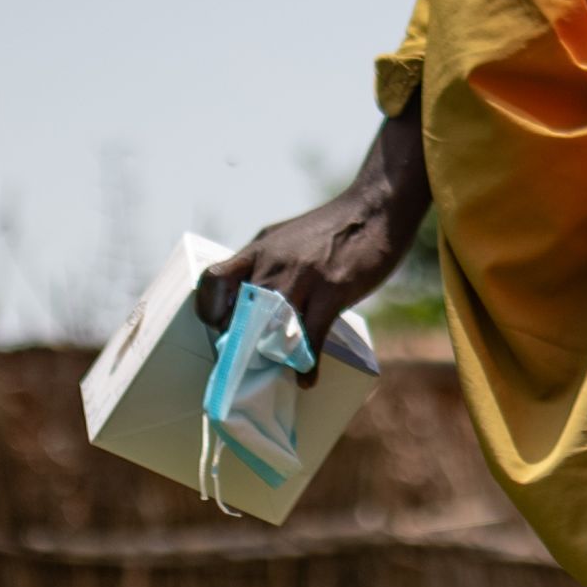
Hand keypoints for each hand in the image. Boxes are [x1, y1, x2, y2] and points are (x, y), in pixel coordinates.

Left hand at [193, 106, 432, 377]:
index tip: (221, 327)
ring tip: (276, 371)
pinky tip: (307, 377)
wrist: (375, 209)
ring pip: (270, 328)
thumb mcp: (287, 236)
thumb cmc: (333, 226)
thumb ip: (267, 262)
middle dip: (240, 341)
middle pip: (240, 311)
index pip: (213, 279)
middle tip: (248, 360)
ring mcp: (302, 278)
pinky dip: (307, 364)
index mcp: (259, 248)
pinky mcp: (331, 292)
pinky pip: (311, 337)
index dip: (210, 309)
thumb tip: (253, 296)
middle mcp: (273, 262)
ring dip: (271, 357)